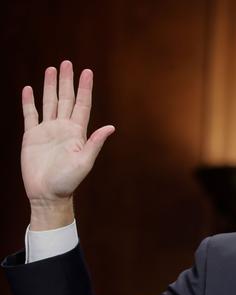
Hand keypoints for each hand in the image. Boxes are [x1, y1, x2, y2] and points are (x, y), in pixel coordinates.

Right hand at [21, 60, 114, 229]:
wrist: (47, 193)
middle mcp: (63, 128)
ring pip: (49, 102)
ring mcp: (47, 131)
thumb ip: (95, 143)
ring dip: (50, 86)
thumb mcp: (84, 162)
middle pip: (65, 98)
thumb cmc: (68, 181)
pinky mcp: (31, 136)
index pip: (82, 104)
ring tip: (51, 69)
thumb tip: (110, 127)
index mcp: (77, 132)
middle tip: (68, 62)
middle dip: (67, 81)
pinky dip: (29, 102)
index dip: (84, 88)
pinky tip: (29, 89)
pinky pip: (30, 115)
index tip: (87, 72)